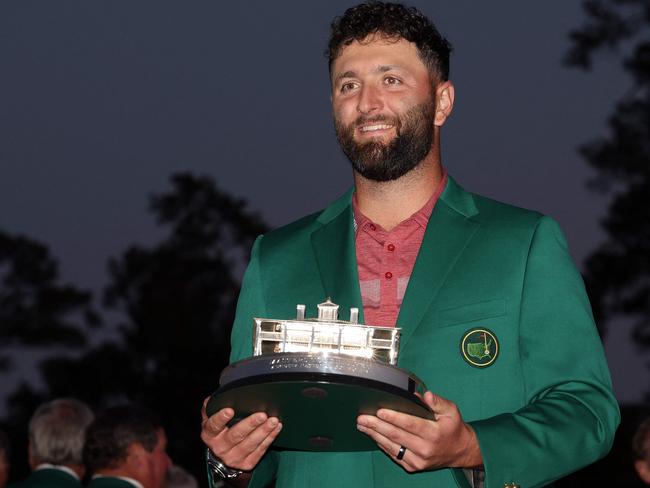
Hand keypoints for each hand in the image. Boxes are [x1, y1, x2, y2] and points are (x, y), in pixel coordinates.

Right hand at [200, 397, 281, 470]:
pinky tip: (276, 428)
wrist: (223, 455)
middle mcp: (220, 448)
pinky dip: (269, 438)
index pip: (214, 426)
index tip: (230, 410)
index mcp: (210, 435)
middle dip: (250, 424)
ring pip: (251, 444)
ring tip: (273, 420)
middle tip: (262, 415)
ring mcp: (234, 457)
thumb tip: (216, 396)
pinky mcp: (247, 463)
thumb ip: (212, 406)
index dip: (221, 418)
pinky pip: (260, 450)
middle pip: (236, 435)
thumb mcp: (211, 418)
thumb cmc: (219, 430)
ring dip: (264, 431)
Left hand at [356, 391, 481, 471]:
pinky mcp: (413, 466)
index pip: (410, 424)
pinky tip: (373, 435)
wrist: (460, 451)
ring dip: (375, 435)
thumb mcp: (451, 411)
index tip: (379, 410)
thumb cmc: (453, 428)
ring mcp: (418, 460)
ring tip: (363, 425)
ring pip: (392, 446)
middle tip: (362, 417)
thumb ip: (437, 402)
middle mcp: (425, 449)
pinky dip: (382, 444)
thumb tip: (424, 395)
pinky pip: (394, 455)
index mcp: (434, 433)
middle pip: (396, 435)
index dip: (393, 417)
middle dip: (377, 425)